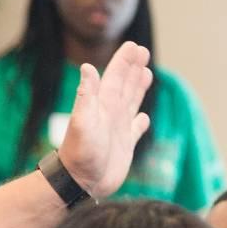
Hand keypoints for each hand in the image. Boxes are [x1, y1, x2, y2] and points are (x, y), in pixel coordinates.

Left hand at [57, 42, 152, 196]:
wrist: (79, 182)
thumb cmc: (80, 154)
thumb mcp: (82, 122)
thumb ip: (86, 95)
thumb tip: (87, 67)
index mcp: (103, 105)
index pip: (115, 77)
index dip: (124, 61)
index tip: (134, 45)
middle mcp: (111, 114)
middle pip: (125, 85)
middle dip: (134, 68)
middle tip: (142, 51)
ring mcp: (117, 130)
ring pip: (132, 103)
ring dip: (139, 88)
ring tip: (147, 74)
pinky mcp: (124, 146)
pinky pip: (135, 130)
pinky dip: (140, 123)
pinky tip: (143, 118)